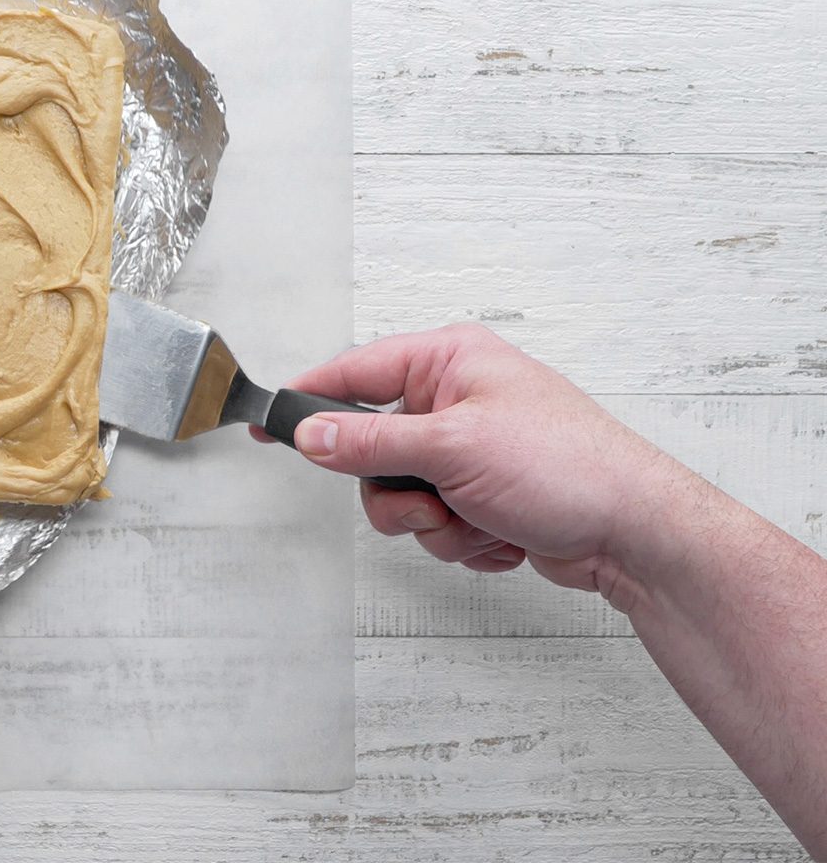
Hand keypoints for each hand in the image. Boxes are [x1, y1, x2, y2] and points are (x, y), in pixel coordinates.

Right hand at [271, 324, 705, 608]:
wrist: (634, 533)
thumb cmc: (570, 467)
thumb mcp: (453, 447)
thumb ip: (370, 440)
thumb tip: (312, 434)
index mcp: (449, 362)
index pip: (354, 372)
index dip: (308, 401)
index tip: (268, 425)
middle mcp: (456, 400)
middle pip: (372, 450)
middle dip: (400, 494)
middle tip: (430, 502)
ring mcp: (470, 451)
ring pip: (401, 498)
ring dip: (435, 525)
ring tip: (481, 521)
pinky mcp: (483, 496)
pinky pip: (436, 525)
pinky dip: (464, 541)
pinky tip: (503, 534)